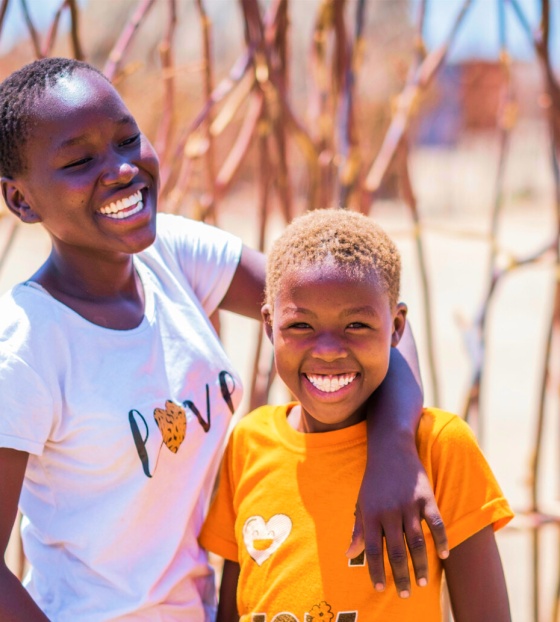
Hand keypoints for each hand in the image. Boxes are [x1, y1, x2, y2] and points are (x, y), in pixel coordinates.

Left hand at [346, 444, 447, 597]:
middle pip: (396, 551)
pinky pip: (436, 524)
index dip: (376, 570)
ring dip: (420, 565)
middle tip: (404, 593)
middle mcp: (390, 511)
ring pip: (417, 542)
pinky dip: (441, 541)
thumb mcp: (361, 502)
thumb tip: (349, 554)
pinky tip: (443, 555)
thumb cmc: (374, 480)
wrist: (391, 449)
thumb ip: (358, 529)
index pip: (373, 549)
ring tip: (421, 582)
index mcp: (371, 513)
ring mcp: (409, 505)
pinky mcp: (426, 498)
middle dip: (400, 575)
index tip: (380, 588)